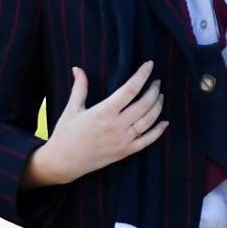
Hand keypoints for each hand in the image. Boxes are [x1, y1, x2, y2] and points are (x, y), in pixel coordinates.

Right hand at [28, 63, 164, 186]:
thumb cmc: (64, 134)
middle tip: (156, 82)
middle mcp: (116, 126)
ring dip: (157, 106)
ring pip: (149, 120)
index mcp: (103, 112)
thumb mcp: (71, 109)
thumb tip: (77, 68)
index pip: (130, 89)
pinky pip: (147, 140)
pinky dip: (158, 131)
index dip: (142, 75)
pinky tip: (164, 122)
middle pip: (144, 104)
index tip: (149, 65)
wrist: (62, 162)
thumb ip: (79, 88)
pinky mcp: (124, 152)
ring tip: (160, 97)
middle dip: (153, 90)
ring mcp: (122, 140)